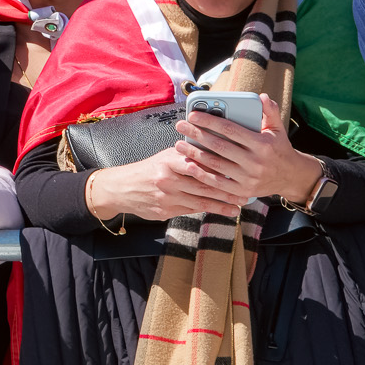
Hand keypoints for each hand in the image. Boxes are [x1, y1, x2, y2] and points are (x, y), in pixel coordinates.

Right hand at [86, 142, 252, 222]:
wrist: (120, 188)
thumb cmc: (147, 170)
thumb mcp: (164, 157)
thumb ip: (185, 157)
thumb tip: (212, 154)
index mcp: (168, 160)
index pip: (198, 164)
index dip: (218, 170)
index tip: (236, 173)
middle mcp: (167, 179)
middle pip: (203, 185)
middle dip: (226, 191)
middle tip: (244, 193)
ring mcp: (166, 197)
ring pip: (200, 201)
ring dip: (222, 204)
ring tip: (238, 205)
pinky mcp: (165, 211)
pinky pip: (192, 211)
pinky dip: (209, 211)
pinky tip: (222, 211)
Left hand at [176, 96, 321, 205]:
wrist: (292, 177)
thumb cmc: (279, 149)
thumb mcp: (278, 129)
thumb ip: (270, 112)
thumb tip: (262, 96)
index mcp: (262, 144)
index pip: (230, 130)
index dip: (210, 121)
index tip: (193, 115)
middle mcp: (255, 161)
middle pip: (219, 146)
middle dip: (197, 135)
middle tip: (180, 126)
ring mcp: (249, 178)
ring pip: (216, 164)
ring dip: (195, 154)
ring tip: (178, 145)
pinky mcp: (243, 191)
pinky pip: (219, 183)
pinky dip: (203, 175)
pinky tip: (189, 166)